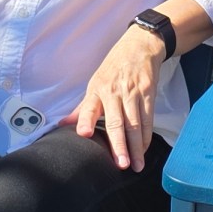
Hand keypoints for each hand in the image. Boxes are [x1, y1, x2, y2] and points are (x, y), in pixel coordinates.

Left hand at [72, 25, 163, 170]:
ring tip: (136, 165)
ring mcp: (133, 93)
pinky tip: (143, 150)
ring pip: (135, 124)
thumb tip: (63, 125)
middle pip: (117, 122)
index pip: (89, 107)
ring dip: (136, 147)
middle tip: (121, 164)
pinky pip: (148, 120)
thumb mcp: (95, 83)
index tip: (84, 134)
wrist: (139, 46)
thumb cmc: (114, 68)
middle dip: (119, 145)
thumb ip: (82, 108)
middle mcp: (114, 92)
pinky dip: (146, 137)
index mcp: (97, 90)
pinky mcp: (148, 94)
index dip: (86, 120)